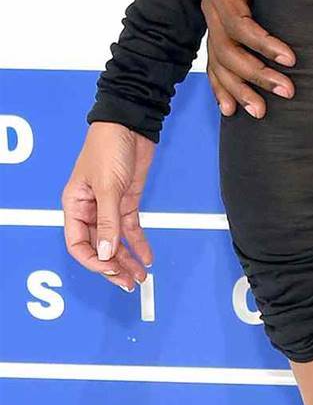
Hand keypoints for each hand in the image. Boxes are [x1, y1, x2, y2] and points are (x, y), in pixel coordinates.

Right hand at [62, 123, 154, 291]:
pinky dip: (138, 243)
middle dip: (113, 267)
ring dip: (127, 259)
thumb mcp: (107, 186)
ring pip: (115, 241)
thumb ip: (106, 221)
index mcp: (75, 206)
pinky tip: (146, 256)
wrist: (131, 122)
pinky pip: (130, 228)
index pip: (78, 245)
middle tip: (129, 282)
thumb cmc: (108, 146)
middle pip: (98, 247)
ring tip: (140, 276)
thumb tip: (104, 252)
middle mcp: (90, 209)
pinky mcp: (127, 200)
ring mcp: (110, 206)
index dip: (93, 262)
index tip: (111, 272)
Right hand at [202, 0, 297, 118]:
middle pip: (227, 49)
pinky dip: (221, 85)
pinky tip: (229, 108)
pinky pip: (215, 60)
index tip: (291, 59)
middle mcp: (211, 2)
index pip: (239, 23)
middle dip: (255, 73)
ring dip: (238, 88)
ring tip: (261, 111)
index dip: (263, 44)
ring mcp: (214, 15)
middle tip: (287, 91)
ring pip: (219, 60)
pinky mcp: (222, 23)